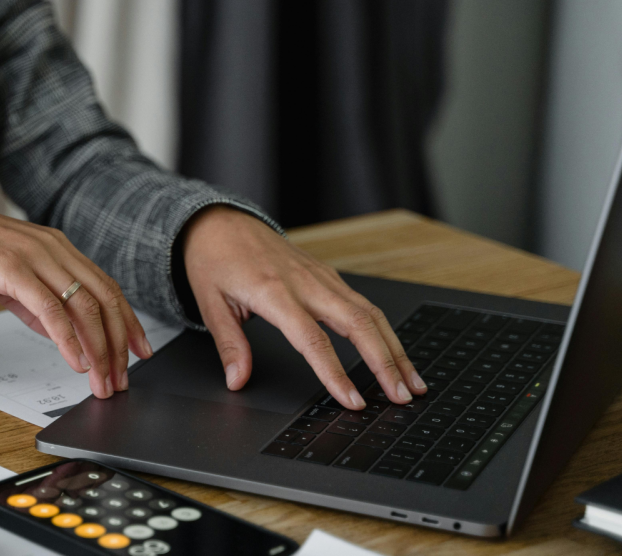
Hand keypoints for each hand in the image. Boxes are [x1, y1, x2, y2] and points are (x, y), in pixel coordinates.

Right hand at [0, 198, 151, 398]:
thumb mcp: (15, 280)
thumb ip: (41, 304)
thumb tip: (66, 336)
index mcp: (60, 249)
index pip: (107, 287)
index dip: (129, 321)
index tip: (141, 350)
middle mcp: (55, 249)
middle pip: (104, 299)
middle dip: (119, 343)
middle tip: (123, 378)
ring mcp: (36, 257)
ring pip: (83, 306)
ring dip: (98, 348)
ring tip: (101, 379)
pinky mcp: (13, 269)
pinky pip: (50, 309)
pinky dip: (68, 339)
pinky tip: (75, 361)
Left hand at [181, 205, 426, 408]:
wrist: (221, 221)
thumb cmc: (214, 259)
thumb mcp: (210, 303)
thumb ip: (229, 345)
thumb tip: (237, 381)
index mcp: (274, 292)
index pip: (312, 340)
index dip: (335, 374)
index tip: (352, 401)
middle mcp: (305, 282)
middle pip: (358, 324)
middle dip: (385, 363)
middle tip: (401, 397)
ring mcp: (321, 276)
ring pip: (370, 313)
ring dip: (395, 349)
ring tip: (412, 382)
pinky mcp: (328, 275)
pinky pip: (363, 304)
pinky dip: (384, 331)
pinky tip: (394, 352)